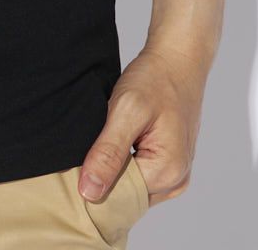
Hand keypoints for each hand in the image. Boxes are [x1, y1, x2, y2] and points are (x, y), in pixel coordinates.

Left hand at [78, 40, 211, 207]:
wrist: (177, 59)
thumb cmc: (155, 80)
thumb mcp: (126, 111)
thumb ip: (108, 153)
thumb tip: (89, 192)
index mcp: (167, 173)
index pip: (118, 198)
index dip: (94, 180)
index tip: (80, 156)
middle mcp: (176, 181)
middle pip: (127, 195)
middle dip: (105, 174)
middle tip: (92, 141)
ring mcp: (175, 174)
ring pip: (132, 186)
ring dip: (115, 166)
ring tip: (107, 136)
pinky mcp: (170, 164)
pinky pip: (140, 174)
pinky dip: (125, 161)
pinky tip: (118, 139)